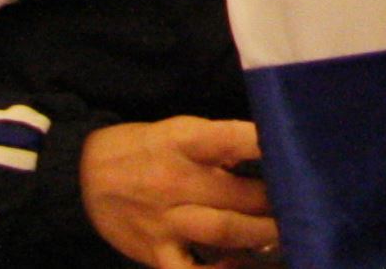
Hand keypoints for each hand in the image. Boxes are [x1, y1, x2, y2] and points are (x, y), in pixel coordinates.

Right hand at [80, 117, 279, 267]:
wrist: (84, 177)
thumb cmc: (142, 149)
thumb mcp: (176, 131)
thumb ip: (217, 144)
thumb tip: (265, 152)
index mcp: (182, 141)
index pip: (230, 138)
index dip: (264, 143)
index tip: (292, 149)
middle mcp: (175, 180)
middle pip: (238, 193)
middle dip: (274, 201)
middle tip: (302, 204)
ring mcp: (166, 221)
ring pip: (223, 232)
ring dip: (259, 236)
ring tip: (284, 236)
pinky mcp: (156, 254)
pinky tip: (238, 268)